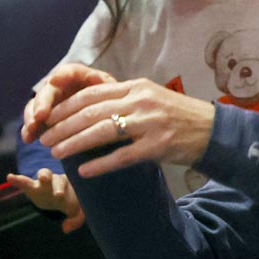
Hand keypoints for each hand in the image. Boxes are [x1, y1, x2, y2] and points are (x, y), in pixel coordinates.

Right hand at [5, 168, 86, 232]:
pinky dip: (17, 180)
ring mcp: (43, 182)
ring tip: (19, 178)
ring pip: (39, 174)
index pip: (65, 185)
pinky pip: (24, 182)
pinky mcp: (32, 187)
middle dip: (47, 177)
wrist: (62, 196)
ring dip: (31, 176)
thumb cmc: (73, 202)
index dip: (61, 189)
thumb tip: (65, 228)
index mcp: (68, 184)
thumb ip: (76, 219)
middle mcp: (56, 180)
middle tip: (43, 179)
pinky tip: (10, 178)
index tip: (58, 195)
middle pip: (52, 176)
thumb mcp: (78, 211)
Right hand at [19, 61, 112, 143]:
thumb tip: (97, 78)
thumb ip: (105, 86)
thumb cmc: (111, 103)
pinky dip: (29, 130)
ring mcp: (50, 102)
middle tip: (39, 117)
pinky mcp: (44, 119)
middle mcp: (59, 86)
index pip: (68, 72)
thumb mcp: (112, 94)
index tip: (55, 81)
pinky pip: (34, 122)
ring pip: (36, 106)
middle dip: (41, 103)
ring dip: (32, 117)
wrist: (107, 118)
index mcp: (78, 76)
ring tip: (31, 129)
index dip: (61, 76)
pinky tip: (28, 139)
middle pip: (47, 91)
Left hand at [37, 77, 216, 177]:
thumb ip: (123, 99)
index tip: (47, 117)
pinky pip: (122, 156)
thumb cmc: (178, 116)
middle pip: (90, 112)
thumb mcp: (150, 98)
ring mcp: (149, 123)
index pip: (91, 94)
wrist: (214, 131)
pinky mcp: (158, 147)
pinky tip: (83, 171)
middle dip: (63, 126)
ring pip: (101, 132)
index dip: (66, 106)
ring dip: (74, 143)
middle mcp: (139, 101)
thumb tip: (88, 107)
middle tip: (44, 138)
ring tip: (56, 152)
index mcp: (134, 87)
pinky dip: (100, 164)